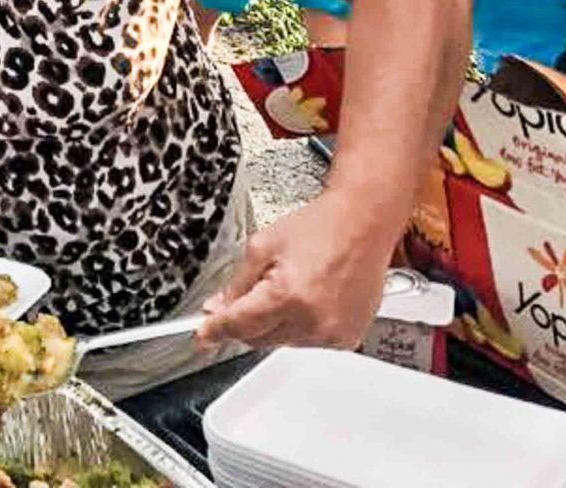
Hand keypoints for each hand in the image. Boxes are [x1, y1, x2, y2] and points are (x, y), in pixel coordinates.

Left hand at [196, 190, 396, 348]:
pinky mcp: (347, 337)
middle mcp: (312, 320)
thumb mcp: (262, 246)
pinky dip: (300, 326)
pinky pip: (308, 342)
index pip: (239, 325)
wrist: (362, 224)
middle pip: (257, 338)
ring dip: (275, 323)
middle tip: (251, 294)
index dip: (215, 330)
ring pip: (281, 342)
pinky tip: (307, 299)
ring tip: (291, 287)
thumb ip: (236, 284)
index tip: (203, 335)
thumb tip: (217, 308)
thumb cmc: (319, 228)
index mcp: (287, 296)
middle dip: (246, 321)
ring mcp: (332, 332)